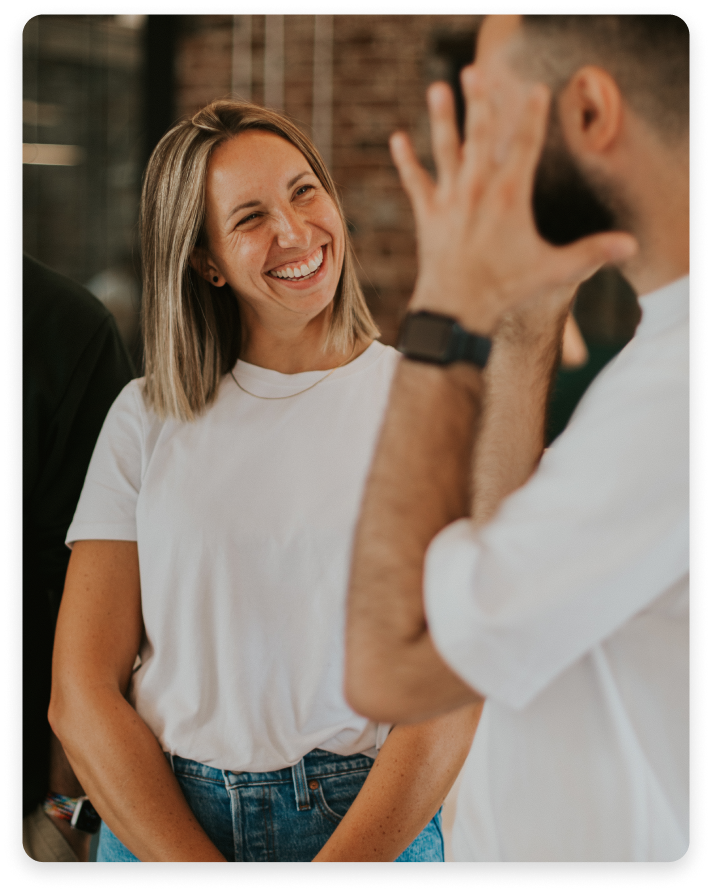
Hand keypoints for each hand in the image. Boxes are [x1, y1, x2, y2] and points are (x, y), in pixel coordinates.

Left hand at [390, 69, 636, 334]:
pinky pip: (416, 182)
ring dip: (441, 119)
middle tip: (475, 72)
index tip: (536, 90)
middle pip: (479, 136)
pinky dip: (406, 162)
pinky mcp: (428, 216)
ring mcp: (450, 201)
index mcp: (509, 196)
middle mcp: (476, 190)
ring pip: (445, 151)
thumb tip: (629, 246)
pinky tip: (396, 139)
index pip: (524, 146)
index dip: (531, 116)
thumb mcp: (553, 271)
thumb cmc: (505, 289)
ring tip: (437, 89)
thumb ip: (591, 254)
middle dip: (479, 103)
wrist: (457, 309)